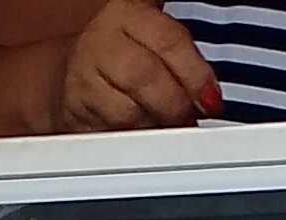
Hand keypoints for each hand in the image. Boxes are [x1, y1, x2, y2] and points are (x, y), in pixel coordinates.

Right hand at [53, 0, 222, 128]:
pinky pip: (110, 134)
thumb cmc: (125, 53)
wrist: (73, 72)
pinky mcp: (74, 110)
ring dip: (153, 126)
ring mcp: (84, 76)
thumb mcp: (153, 35)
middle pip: (146, 77)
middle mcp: (103, 40)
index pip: (170, 42)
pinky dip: (131, 140)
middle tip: (189, 119)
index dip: (195, 75)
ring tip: (164, 126)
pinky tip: (141, 133)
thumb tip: (210, 89)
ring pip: (128, 112)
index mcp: (130, 12)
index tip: (211, 100)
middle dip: (175, 105)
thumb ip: (181, 51)